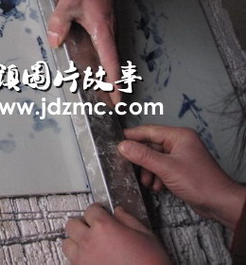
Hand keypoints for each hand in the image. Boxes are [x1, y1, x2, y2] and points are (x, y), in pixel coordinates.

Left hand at [47, 0, 120, 104]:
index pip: (110, 61)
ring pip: (110, 60)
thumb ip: (60, 21)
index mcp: (102, 32)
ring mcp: (107, 33)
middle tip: (114, 106)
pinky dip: (106, 66)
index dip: (114, 81)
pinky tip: (98, 73)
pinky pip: (106, 52)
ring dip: (111, 78)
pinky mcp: (103, 30)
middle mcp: (108, 35)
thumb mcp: (68, 2)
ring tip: (107, 96)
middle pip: (114, 66)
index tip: (118, 98)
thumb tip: (55, 41)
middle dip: (115, 86)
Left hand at [63, 204, 170, 264]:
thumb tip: (119, 212)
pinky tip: (90, 259)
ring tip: (88, 244)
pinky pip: (72, 261)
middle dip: (82, 224)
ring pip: (67, 243)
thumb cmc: (151, 264)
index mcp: (104, 227)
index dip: (98, 210)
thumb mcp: (146, 236)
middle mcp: (89, 241)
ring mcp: (83, 259)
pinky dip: (78, 258)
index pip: (91, 209)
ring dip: (76, 242)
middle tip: (92, 227)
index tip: (101, 213)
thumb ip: (128, 219)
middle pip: (72, 224)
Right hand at [120, 125, 245, 229]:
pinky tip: (157, 186)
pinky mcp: (180, 169)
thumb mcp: (166, 168)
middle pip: (150, 146)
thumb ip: (143, 156)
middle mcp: (179, 143)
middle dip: (141, 160)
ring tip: (147, 181)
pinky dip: (156, 176)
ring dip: (148, 171)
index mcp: (179, 136)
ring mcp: (180, 156)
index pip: (148, 131)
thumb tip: (123, 146)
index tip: (116, 141)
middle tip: (128, 166)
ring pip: (154, 159)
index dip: (131, 136)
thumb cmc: (201, 183)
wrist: (219, 204)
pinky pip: (160, 168)